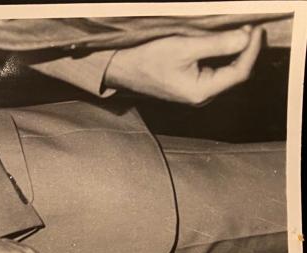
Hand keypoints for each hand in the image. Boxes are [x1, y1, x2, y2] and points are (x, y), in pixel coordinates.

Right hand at [103, 26, 263, 104]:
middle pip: (237, 74)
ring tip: (240, 32)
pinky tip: (226, 43)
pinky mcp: (193, 87)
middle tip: (249, 27)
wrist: (124, 70)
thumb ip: (217, 44)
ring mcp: (198, 94)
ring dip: (236, 53)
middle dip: (247, 51)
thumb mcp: (184, 47)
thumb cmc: (148, 60)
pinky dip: (225, 57)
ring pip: (229, 73)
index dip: (252, 50)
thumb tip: (245, 38)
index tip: (256, 28)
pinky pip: (217, 73)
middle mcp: (202, 97)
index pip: (240, 72)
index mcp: (201, 92)